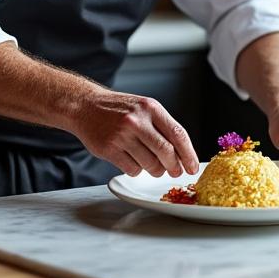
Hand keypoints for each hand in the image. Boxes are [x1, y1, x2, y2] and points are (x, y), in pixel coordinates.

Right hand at [68, 89, 198, 177]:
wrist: (85, 106)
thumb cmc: (119, 109)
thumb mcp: (144, 108)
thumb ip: (162, 127)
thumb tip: (182, 154)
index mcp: (150, 108)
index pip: (178, 134)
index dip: (189, 154)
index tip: (193, 167)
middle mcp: (137, 121)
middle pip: (166, 152)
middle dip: (174, 166)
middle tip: (175, 171)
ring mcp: (122, 135)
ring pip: (150, 164)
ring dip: (155, 170)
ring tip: (151, 164)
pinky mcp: (109, 149)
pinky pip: (133, 169)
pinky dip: (136, 170)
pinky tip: (132, 160)